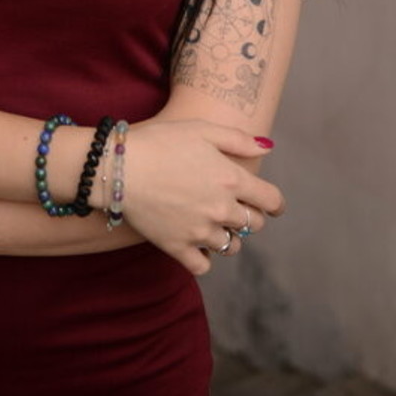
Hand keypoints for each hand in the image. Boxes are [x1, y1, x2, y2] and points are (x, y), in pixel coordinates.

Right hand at [117, 119, 283, 276]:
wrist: (120, 166)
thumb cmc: (160, 141)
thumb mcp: (201, 129)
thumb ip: (237, 139)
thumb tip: (268, 147)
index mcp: (231, 179)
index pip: (271, 200)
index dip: (275, 203)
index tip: (272, 206)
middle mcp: (221, 209)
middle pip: (253, 225)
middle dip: (249, 217)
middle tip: (235, 209)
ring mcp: (200, 231)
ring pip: (230, 247)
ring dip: (227, 236)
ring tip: (213, 224)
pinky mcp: (178, 247)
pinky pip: (203, 266)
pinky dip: (203, 258)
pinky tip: (196, 244)